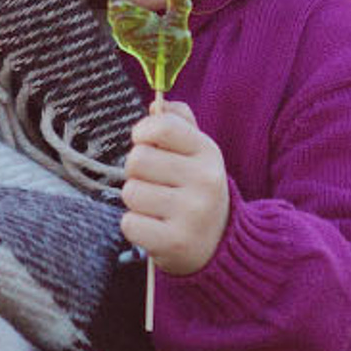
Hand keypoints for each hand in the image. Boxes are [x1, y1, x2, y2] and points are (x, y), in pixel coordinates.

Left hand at [120, 102, 229, 277]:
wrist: (220, 246)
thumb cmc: (197, 191)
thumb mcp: (199, 155)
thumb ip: (180, 125)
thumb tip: (158, 104)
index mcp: (209, 154)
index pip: (162, 126)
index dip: (143, 132)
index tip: (144, 142)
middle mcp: (205, 181)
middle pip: (137, 159)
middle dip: (137, 172)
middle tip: (154, 183)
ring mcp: (192, 214)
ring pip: (131, 192)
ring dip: (136, 201)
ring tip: (157, 207)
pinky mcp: (175, 243)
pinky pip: (129, 223)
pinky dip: (135, 226)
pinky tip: (155, 227)